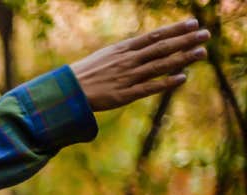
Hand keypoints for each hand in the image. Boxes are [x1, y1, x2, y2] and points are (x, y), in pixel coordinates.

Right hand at [71, 19, 209, 111]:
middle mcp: (127, 61)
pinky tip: (182, 78)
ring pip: (159, 66)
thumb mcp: (105, 56)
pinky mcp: (123, 95)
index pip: (153, 36)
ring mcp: (126, 78)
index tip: (193, 23)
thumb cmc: (85, 74)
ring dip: (182, 59)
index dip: (174, 29)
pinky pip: (148, 88)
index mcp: (122, 50)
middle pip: (161, 48)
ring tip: (201, 53)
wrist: (65, 92)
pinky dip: (166, 82)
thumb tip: (145, 47)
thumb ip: (126, 52)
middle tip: (206, 34)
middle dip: (185, 40)